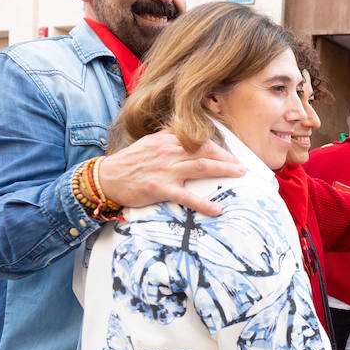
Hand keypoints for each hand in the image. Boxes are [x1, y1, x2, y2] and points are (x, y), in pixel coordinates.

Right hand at [98, 131, 245, 216]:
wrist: (106, 178)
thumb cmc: (130, 163)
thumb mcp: (150, 144)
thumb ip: (170, 141)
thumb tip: (190, 141)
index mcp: (167, 140)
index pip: (199, 140)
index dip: (219, 148)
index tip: (231, 155)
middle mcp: (169, 151)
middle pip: (205, 152)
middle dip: (228, 158)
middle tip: (243, 167)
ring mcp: (165, 169)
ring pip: (201, 168)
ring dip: (223, 171)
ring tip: (239, 176)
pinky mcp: (160, 188)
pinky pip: (186, 196)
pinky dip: (203, 203)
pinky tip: (216, 209)